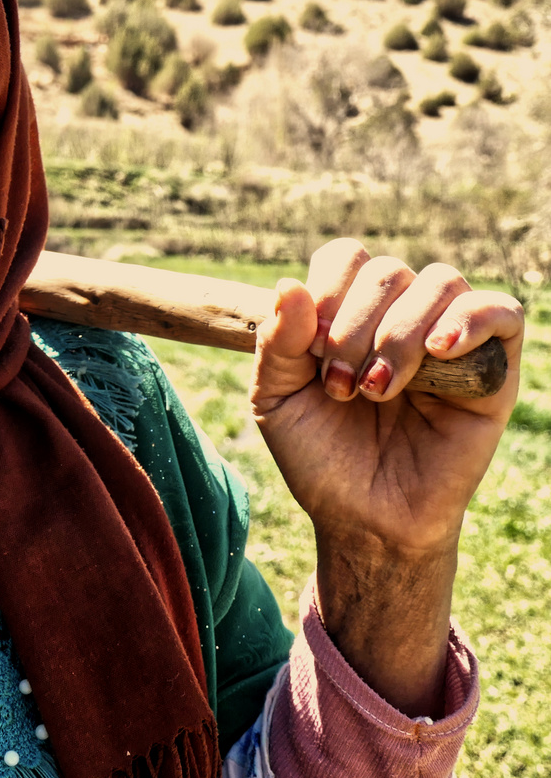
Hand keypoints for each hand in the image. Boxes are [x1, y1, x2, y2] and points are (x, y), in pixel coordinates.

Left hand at [250, 239, 521, 715]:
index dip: (326, 290)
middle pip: (387, 270)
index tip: (310, 349)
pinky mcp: (493, 370)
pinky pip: (502, 312)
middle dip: (354, 326)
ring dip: (400, 332)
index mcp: (348, 313)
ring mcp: (449, 339)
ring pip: (440, 282)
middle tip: (340, 386)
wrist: (365, 519)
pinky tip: (438, 351)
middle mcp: (400, 315)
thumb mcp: (276, 398)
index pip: (346, 258)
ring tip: (378, 389)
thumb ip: (275, 342)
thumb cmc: (320, 456)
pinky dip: (471, 319)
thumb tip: (286, 284)